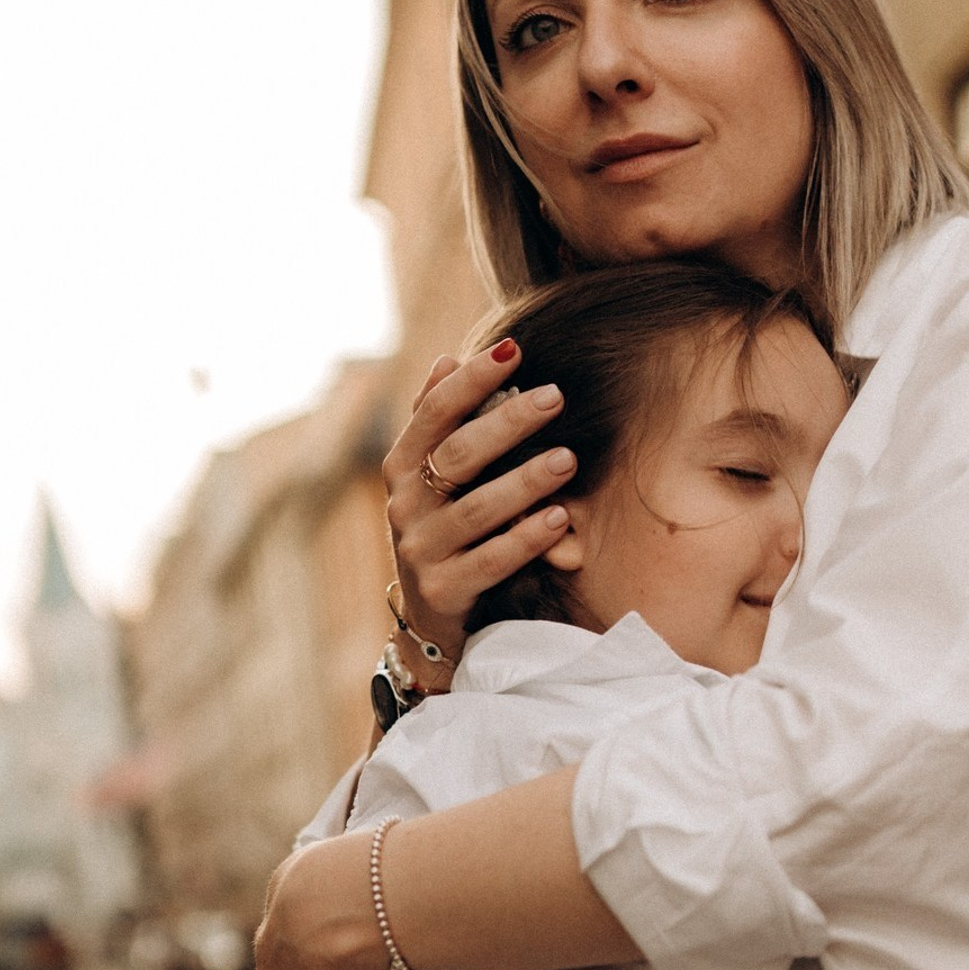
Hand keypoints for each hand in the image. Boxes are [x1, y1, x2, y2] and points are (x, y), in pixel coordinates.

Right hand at [383, 342, 577, 670]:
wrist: (431, 620)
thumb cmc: (447, 531)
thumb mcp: (433, 480)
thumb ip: (439, 425)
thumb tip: (447, 358)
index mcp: (401, 468)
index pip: (433, 413)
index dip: (471, 380)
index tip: (513, 349)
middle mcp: (404, 506)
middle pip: (458, 454)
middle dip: (507, 422)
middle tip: (555, 396)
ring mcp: (421, 551)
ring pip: (477, 509)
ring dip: (525, 481)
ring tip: (567, 458)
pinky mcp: (444, 592)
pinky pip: (491, 562)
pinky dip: (527, 539)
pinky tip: (560, 519)